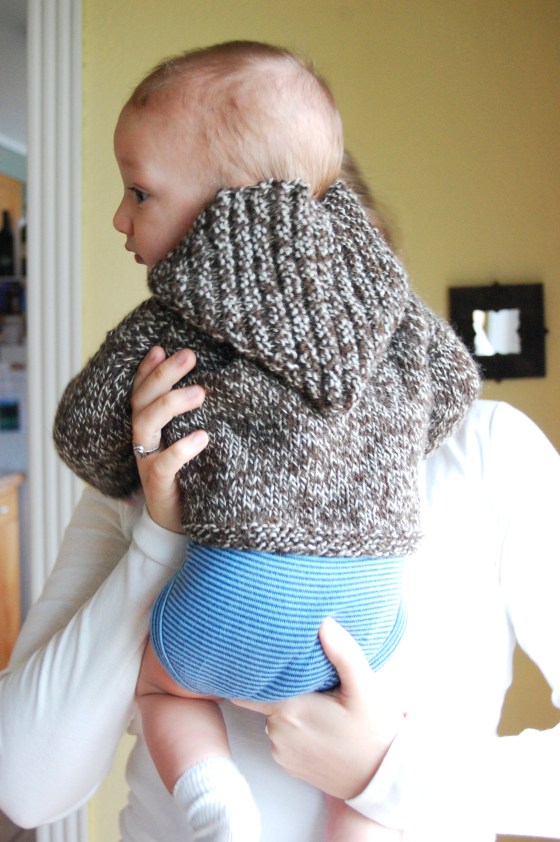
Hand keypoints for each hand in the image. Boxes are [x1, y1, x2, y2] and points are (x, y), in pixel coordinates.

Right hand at [131, 346, 207, 531]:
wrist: (177, 524)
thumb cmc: (190, 475)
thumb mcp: (190, 441)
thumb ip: (193, 416)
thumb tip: (210, 383)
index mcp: (150, 427)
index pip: (141, 391)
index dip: (148, 369)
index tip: (163, 347)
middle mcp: (144, 440)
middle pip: (142, 400)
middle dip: (163, 375)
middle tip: (190, 355)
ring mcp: (148, 461)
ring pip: (146, 424)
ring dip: (170, 404)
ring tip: (200, 392)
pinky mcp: (158, 485)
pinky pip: (163, 464)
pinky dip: (181, 449)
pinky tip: (202, 437)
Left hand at [233, 617, 404, 799]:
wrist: (383, 780)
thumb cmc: (374, 732)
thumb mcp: (365, 688)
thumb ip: (343, 653)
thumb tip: (324, 623)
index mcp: (290, 710)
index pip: (247, 687)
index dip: (246, 670)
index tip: (251, 654)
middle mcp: (278, 732)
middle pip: (265, 696)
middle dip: (282, 685)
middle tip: (311, 679)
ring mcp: (281, 752)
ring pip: (275, 715)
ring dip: (290, 706)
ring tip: (321, 703)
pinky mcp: (289, 765)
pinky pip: (283, 735)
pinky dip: (295, 727)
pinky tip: (320, 724)